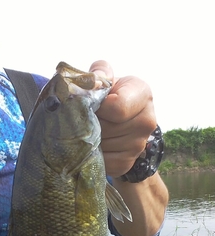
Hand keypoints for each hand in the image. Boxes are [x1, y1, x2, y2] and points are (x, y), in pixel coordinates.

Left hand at [89, 60, 156, 177]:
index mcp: (143, 94)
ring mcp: (139, 145)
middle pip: (107, 129)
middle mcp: (147, 120)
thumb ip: (99, 72)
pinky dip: (93, 156)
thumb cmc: (108, 95)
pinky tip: (94, 144)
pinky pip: (103, 162)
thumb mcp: (105, 79)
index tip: (93, 104)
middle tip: (88, 119)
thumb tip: (93, 81)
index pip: (118, 108)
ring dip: (89, 140)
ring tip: (90, 130)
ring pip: (103, 146)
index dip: (98, 107)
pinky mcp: (127, 163)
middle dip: (91, 124)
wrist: (117, 120)